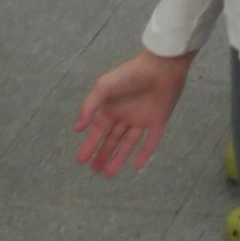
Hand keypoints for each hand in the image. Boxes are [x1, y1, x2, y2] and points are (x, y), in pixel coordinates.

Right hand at [73, 48, 192, 176]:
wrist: (162, 65)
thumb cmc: (131, 74)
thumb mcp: (104, 87)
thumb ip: (89, 107)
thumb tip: (77, 129)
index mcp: (111, 106)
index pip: (98, 131)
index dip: (89, 145)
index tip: (80, 161)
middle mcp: (125, 114)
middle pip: (112, 139)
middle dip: (102, 154)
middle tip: (93, 171)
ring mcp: (142, 118)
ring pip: (128, 143)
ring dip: (119, 158)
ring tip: (108, 175)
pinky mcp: (158, 120)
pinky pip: (151, 140)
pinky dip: (144, 153)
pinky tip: (136, 166)